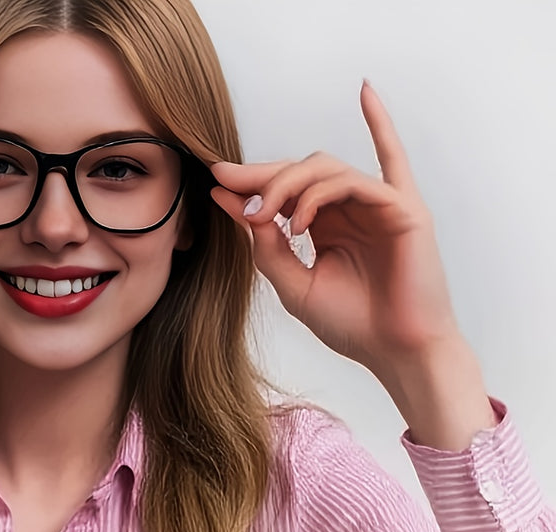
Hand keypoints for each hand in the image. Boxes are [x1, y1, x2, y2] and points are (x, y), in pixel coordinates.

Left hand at [208, 82, 462, 375]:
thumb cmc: (354, 325)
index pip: (285, 190)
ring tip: (275, 218)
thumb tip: (236, 207)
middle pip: (303, 171)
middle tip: (234, 191)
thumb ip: (267, 249)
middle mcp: (351, 209)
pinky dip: (379, 124)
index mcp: (326, 226)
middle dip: (264, 179)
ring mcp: (377, 204)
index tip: (215, 181)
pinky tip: (366, 93)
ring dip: (294, 185)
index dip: (251, 182)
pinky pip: (389, 160)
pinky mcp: (401, 208)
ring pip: (328, 170)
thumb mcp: (295, 286)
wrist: (394, 352)